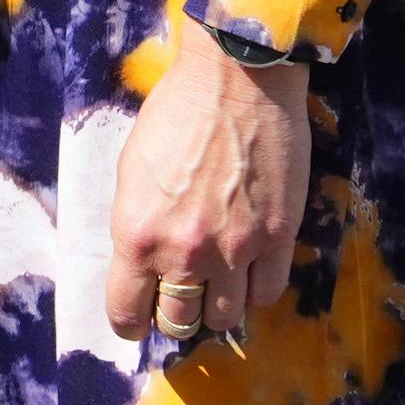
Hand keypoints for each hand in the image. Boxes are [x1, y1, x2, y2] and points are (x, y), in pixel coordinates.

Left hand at [102, 19, 308, 341]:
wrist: (236, 82)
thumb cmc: (175, 115)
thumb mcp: (131, 172)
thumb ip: (136, 225)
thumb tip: (142, 263)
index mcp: (136, 233)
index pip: (126, 310)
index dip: (130, 322)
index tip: (135, 321)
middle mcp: (184, 252)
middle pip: (179, 322)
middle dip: (174, 316)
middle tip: (178, 300)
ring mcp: (236, 250)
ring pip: (226, 317)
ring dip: (217, 307)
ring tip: (215, 286)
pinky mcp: (278, 240)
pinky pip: (268, 294)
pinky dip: (256, 291)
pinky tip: (249, 272)